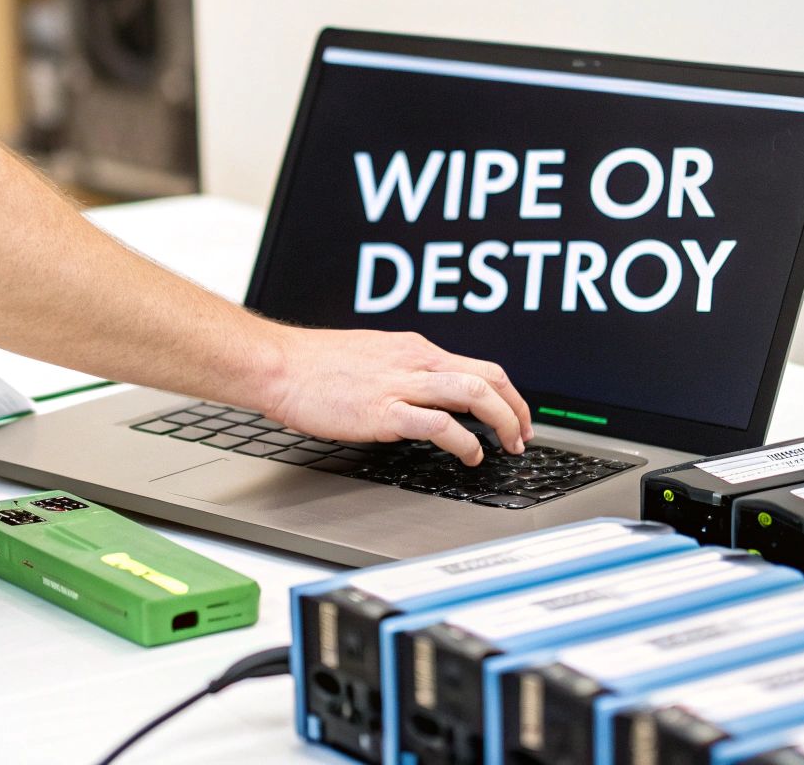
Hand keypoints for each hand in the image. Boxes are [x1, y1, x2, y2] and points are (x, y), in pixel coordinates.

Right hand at [261, 329, 532, 465]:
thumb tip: (423, 390)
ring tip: (508, 445)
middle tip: (524, 434)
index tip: (514, 415)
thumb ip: (401, 369)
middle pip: (489, 377)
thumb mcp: (370, 355)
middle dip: (517, 408)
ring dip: (502, 422)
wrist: (279, 366)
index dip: (507, 393)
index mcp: (413, 348)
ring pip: (474, 394)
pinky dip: (464, 441)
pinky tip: (469, 455)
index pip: (478, 366)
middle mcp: (415, 361)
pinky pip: (439, 424)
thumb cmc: (313, 365)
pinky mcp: (384, 411)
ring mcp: (401, 384)